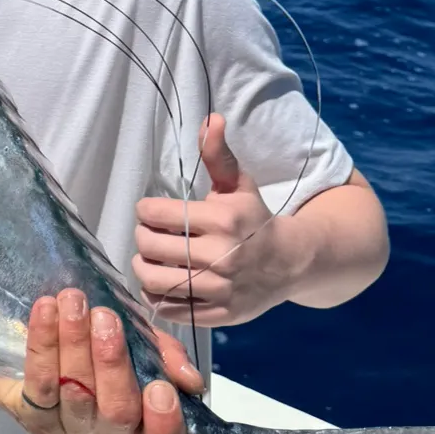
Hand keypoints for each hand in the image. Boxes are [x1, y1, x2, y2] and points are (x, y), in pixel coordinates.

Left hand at [0, 288, 204, 433]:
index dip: (164, 429)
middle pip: (116, 412)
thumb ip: (165, 355)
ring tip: (73, 303)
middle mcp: (102, 432)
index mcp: (138, 423)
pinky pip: (38, 382)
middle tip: (105, 318)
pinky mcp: (29, 415)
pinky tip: (46, 310)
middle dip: (113, 362)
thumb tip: (189, 380)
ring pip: (75, 394)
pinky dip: (43, 342)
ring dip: (75, 343)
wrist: (38, 338)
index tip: (160, 389)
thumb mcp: (139, 340)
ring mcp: (64, 427)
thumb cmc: (98, 343)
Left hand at [133, 114, 297, 326]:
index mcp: (222, 220)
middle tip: (149, 235)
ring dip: (143, 268)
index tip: (151, 212)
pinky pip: (168, 308)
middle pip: (148, 246)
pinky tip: (164, 282)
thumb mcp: (238, 184)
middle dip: (142, 238)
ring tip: (151, 259)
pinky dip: (157, 296)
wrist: (292, 261)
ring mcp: (220, 288)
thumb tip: (210, 119)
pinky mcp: (219, 314)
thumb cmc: (255, 219)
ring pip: (153, 279)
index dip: (145, 210)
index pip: (153, 213)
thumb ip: (218, 155)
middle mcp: (221, 256)